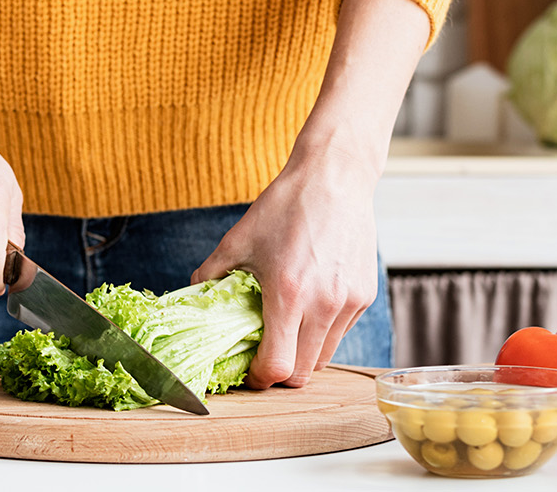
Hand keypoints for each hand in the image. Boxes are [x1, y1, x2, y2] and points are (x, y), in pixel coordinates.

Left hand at [195, 0, 428, 386]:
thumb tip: (192, 299)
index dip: (259, 378)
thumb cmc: (286, 206)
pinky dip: (321, 334)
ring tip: (285, 333)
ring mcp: (347, 302)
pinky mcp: (363, 295)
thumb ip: (211, 276)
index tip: (249, 370)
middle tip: (263, 355)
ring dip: (302, 355)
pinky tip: (307, 310)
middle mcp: (323, 304)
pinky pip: (340, 333)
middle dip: (279, 372)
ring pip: (324, 357)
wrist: (335, 177)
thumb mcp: (237, 241)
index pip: (277, 367)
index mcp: (288, 295)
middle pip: (302, 373)